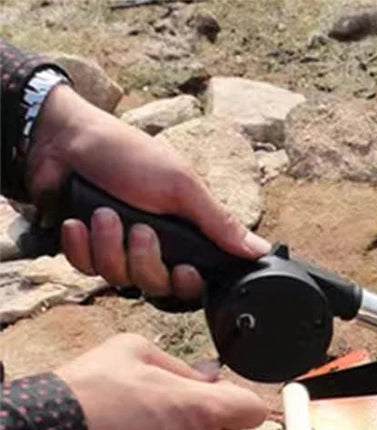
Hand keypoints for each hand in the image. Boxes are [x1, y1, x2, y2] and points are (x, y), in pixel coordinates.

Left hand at [27, 85, 269, 298]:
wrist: (61, 140)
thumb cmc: (126, 155)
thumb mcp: (182, 186)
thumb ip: (220, 223)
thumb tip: (261, 250)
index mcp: (183, 237)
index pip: (193, 284)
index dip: (188, 285)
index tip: (184, 270)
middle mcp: (152, 249)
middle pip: (156, 287)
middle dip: (143, 258)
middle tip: (138, 228)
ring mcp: (117, 252)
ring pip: (119, 279)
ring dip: (108, 245)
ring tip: (101, 212)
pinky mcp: (85, 251)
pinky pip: (87, 270)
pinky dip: (81, 245)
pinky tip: (77, 221)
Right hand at [56, 334, 268, 429]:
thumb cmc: (89, 391)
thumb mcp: (136, 351)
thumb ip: (184, 365)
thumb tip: (208, 377)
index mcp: (203, 409)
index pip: (254, 409)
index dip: (241, 398)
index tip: (224, 393)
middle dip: (213, 417)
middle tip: (175, 403)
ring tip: (150, 423)